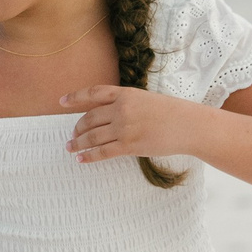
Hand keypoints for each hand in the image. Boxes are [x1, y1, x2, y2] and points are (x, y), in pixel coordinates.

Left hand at [60, 85, 206, 166]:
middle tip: (72, 134)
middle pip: (89, 118)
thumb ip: (125, 104)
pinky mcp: (129, 145)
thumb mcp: (146, 99)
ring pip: (92, 136)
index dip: (75, 97)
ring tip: (70, 147)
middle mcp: (121, 109)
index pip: (93, 93)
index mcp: (126, 94)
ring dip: (78, 143)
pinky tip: (81, 158)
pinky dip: (89, 155)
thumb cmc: (172, 113)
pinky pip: (102, 152)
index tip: (61, 102)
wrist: (190, 126)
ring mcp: (124, 128)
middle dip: (77, 128)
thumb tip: (106, 116)